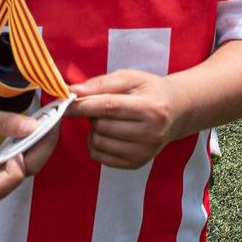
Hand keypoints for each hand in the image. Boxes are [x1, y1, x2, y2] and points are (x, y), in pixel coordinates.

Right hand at [0, 105, 60, 199]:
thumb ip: (3, 122)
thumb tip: (33, 126)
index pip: (1, 186)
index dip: (15, 169)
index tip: (15, 146)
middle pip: (24, 174)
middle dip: (42, 147)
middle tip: (51, 120)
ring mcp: (0, 173)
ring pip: (29, 166)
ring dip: (42, 143)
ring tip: (48, 119)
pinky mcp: (5, 166)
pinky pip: (26, 159)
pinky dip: (35, 142)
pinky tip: (38, 125)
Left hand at [68, 68, 184, 168]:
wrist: (176, 112)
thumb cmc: (151, 92)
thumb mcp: (130, 78)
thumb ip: (101, 83)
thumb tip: (73, 91)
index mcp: (151, 109)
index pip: (109, 108)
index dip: (83, 106)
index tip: (64, 103)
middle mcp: (150, 134)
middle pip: (102, 126)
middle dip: (93, 115)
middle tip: (101, 107)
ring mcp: (144, 152)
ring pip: (99, 143)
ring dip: (94, 130)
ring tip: (108, 120)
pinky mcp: (137, 164)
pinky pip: (101, 158)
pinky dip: (96, 144)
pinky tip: (108, 134)